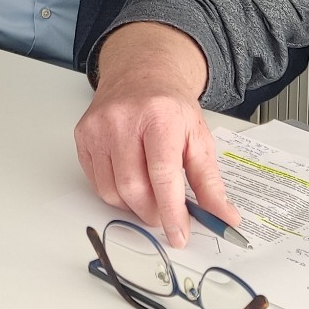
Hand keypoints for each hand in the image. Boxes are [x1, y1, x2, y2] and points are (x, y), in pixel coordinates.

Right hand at [74, 23, 238, 249]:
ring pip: (111, 190)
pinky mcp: (83, 135)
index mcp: (160, 117)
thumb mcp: (199, 138)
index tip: (179, 235)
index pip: (163, 174)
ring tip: (149, 195)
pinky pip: (96, 182)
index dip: (172, 211)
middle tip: (166, 215)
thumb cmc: (169, 106)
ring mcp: (98, 127)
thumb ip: (211, 182)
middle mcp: (123, 119)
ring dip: (132, 206)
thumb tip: (225, 218)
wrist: (140, 73)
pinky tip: (130, 182)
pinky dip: (115, 193)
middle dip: (152, 213)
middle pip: (133, 187)